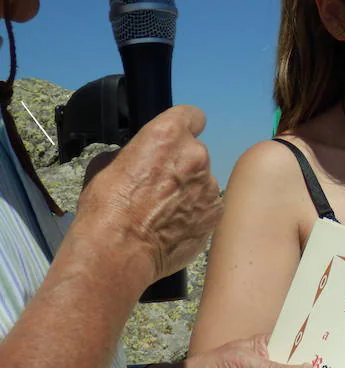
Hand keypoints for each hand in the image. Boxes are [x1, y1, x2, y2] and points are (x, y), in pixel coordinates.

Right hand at [75, 105, 221, 282]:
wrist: (118, 251)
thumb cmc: (106, 209)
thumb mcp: (106, 165)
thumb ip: (133, 153)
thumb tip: (138, 157)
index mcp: (168, 135)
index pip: (192, 116)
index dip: (185, 126)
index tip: (179, 137)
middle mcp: (195, 155)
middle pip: (196, 153)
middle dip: (181, 165)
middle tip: (160, 186)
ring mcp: (209, 185)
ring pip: (203, 181)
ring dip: (189, 190)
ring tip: (164, 212)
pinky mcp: (215, 213)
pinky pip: (208, 206)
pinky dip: (196, 213)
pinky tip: (174, 226)